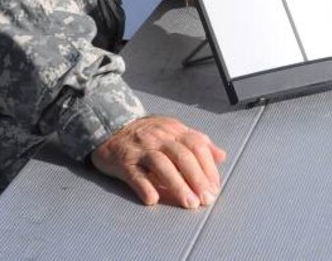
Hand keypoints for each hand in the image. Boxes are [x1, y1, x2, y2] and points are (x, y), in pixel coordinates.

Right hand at [90, 115, 225, 208]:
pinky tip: (153, 199)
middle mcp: (159, 138)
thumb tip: (221, 156)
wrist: (110, 127)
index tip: (215, 187)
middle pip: (182, 156)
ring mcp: (141, 149)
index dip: (208, 168)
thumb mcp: (173, 131)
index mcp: (174, 130)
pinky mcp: (123, 162)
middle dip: (197, 179)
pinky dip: (144, 186)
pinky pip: (134, 174)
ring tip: (189, 203)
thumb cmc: (147, 134)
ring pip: (161, 165)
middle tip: (205, 199)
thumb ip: (197, 142)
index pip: (197, 146)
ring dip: (177, 185)